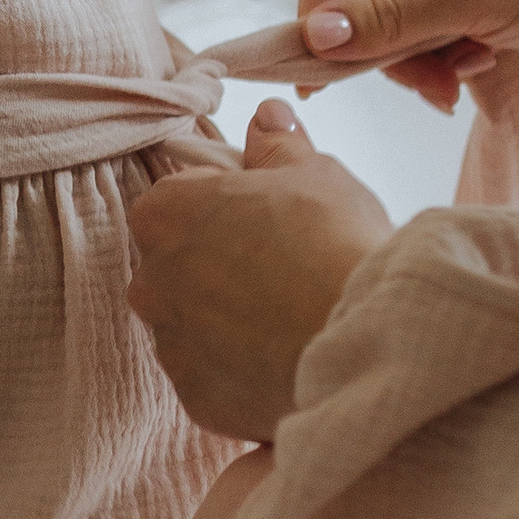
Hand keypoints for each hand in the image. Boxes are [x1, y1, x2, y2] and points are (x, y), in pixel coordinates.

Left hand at [126, 104, 392, 440]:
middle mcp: (151, 282)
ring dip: (228, 325)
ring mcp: (171, 347)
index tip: (262, 217)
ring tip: (292, 321)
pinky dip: (241, 374)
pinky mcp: (197, 401)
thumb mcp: (316, 174)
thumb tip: (267, 117)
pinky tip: (287, 361)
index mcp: (165, 214)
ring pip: (193, 329)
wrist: (368, 340)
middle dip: (218, 269)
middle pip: (177, 269)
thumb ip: (278, 145)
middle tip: (283, 270)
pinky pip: (214, 380)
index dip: (220, 208)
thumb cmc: (338, 242)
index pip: (174, 203)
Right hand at [294, 0, 518, 108]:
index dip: (321, 13)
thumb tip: (316, 36)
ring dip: (416, 59)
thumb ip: (389, 18)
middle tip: (422, 82)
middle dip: (384, 46)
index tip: (324, 70)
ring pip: (389, 21)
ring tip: (456, 77)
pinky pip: (423, 31)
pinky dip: (440, 58)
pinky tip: (477, 64)